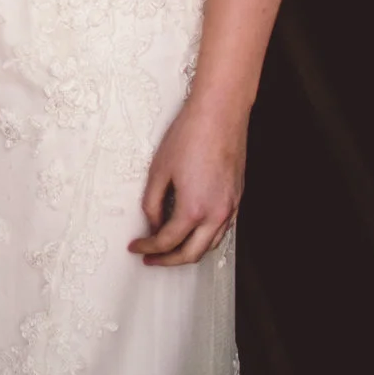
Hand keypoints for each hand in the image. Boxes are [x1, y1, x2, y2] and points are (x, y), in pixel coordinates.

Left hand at [129, 100, 244, 267]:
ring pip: (210, 246)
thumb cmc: (190, 135)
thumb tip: (153, 222)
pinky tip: (194, 232)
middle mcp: (216, 214)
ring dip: (188, 252)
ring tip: (170, 250)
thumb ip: (152, 203)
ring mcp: (230, 208)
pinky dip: (205, 239)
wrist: (220, 114)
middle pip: (191, 254)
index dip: (148, 248)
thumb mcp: (159, 170)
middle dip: (168, 260)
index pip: (167, 241)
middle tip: (151, 259)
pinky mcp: (237, 199)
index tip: (136, 247)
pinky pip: (222, 231)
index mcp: (193, 209)